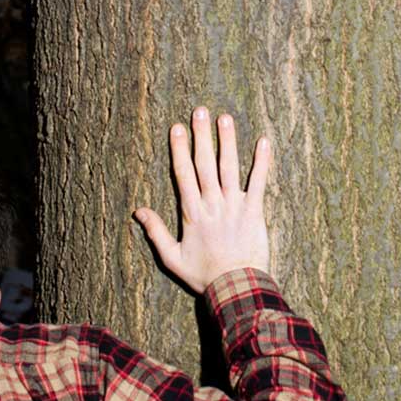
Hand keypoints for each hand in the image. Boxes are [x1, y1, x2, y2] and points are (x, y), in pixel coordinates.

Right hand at [134, 109, 270, 293]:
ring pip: (230, 168)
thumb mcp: (172, 258)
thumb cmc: (203, 275)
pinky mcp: (254, 211)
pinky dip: (262, 162)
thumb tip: (137, 211)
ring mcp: (234, 206)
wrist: (235, 289)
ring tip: (225, 118)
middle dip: (202, 137)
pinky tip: (263, 141)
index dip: (179, 150)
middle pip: (206, 164)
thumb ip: (156, 232)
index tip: (176, 127)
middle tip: (200, 111)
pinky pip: (259, 183)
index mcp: (192, 213)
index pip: (184, 174)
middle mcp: (212, 204)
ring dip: (228, 142)